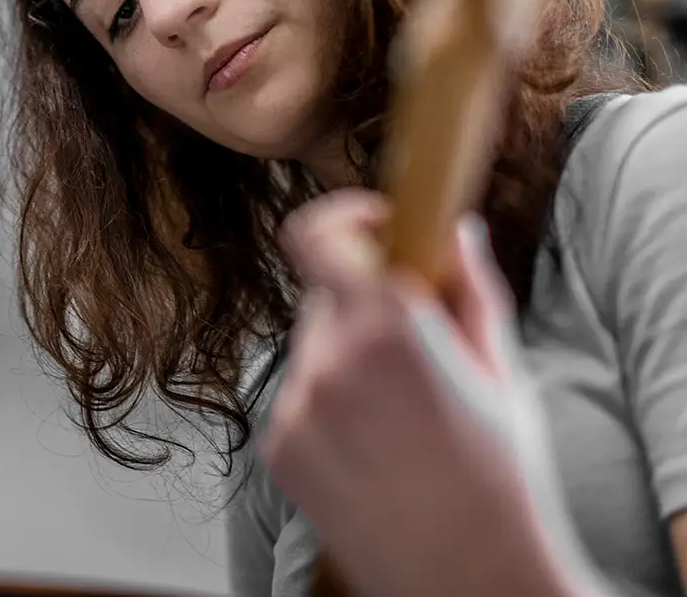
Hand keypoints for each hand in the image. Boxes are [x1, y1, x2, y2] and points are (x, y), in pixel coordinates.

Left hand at [259, 190, 596, 596]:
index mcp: (390, 330)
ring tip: (399, 416)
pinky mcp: (277, 447)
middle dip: (363, 306)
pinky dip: (327, 407)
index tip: (373, 226)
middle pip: (326, 296)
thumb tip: (455, 234)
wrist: (468, 581)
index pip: (318, 236)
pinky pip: (298, 398)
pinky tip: (373, 449)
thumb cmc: (500, 483)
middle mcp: (330, 362)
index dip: (343, 218)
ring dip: (345, 360)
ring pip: (312, 349)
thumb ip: (470, 293)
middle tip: (411, 347)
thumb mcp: (501, 375)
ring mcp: (296, 408)